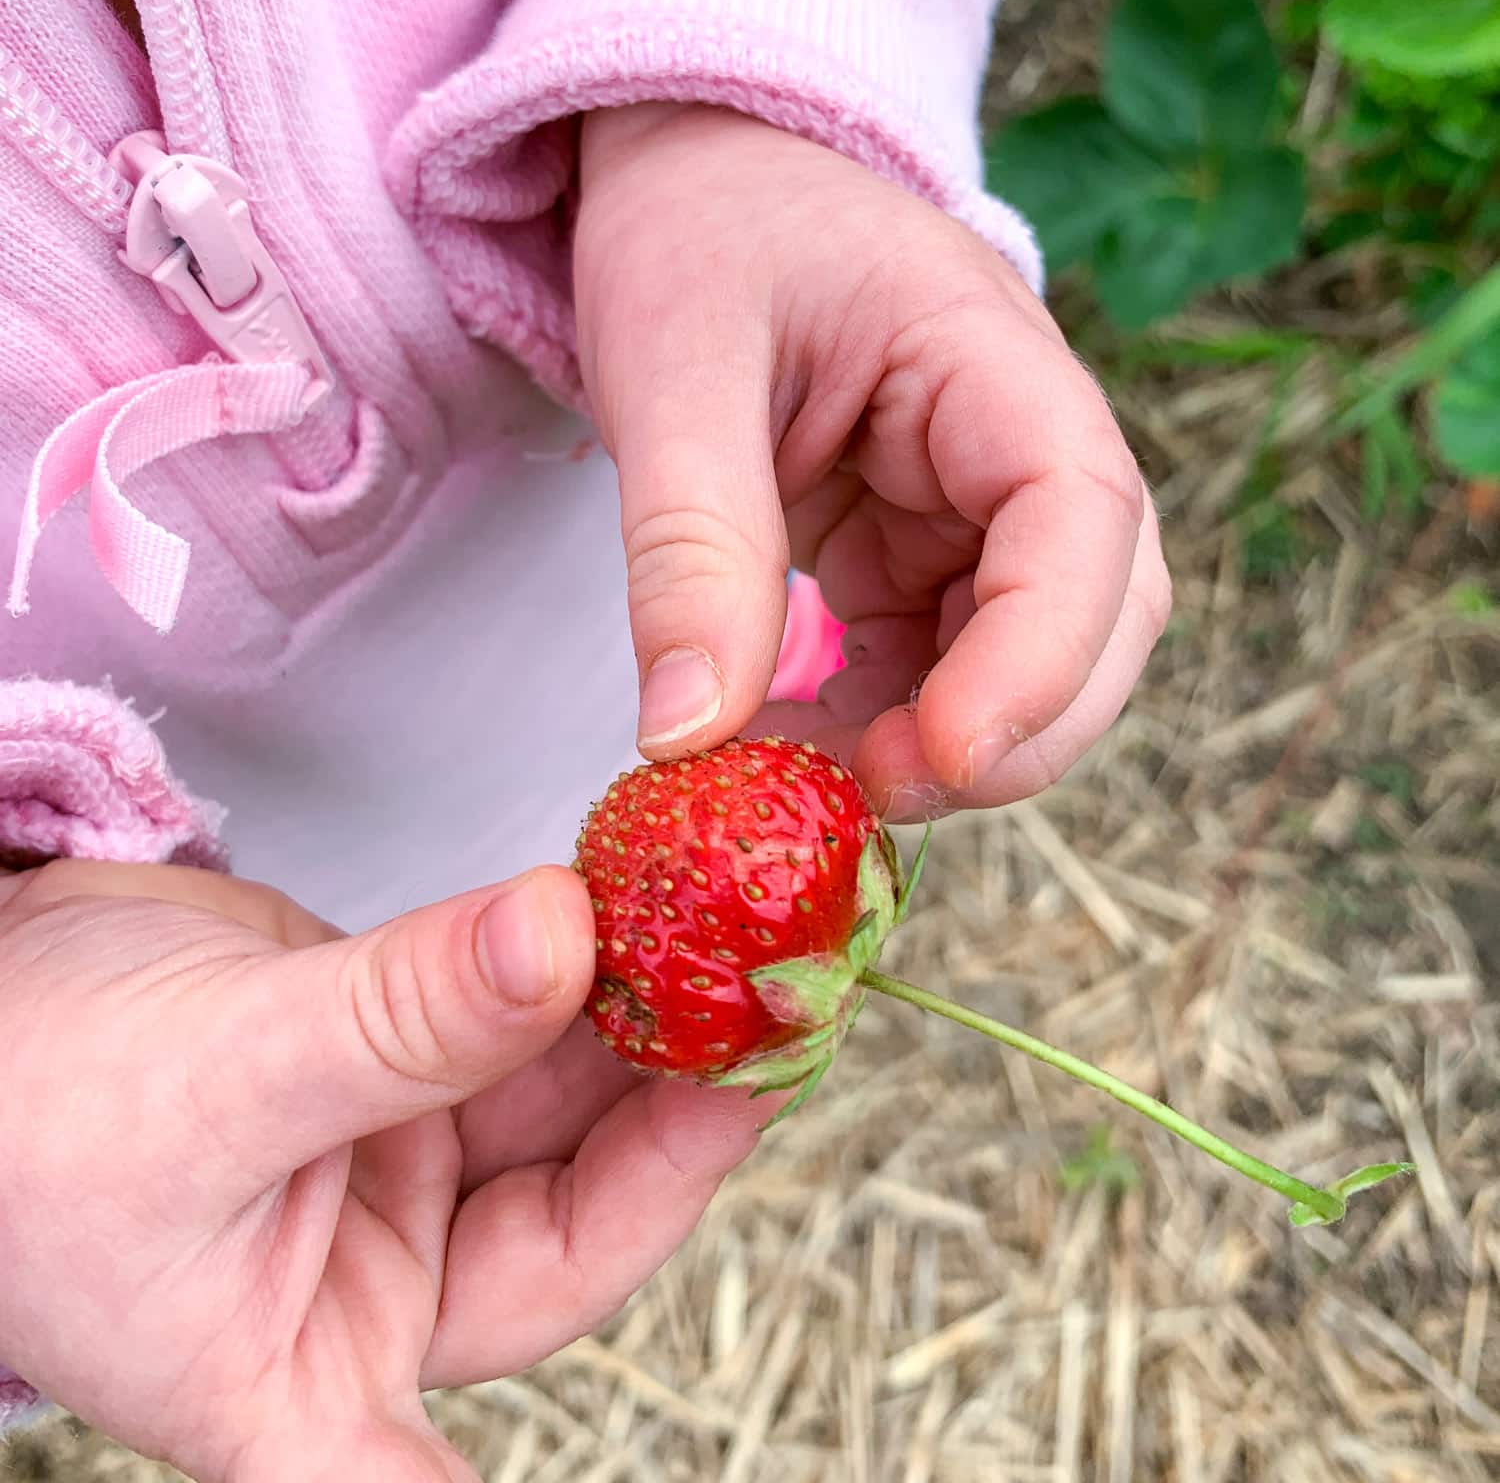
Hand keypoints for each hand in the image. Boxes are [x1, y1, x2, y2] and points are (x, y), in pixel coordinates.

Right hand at [0, 859, 756, 1480]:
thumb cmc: (24, 1103)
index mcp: (310, 1392)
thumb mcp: (219, 1078)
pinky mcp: (405, 1062)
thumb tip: (570, 937)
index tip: (772, 1474)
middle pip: (572, 1235)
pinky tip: (643, 901)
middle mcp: (374, 1296)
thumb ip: (401, 1023)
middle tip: (770, 1017)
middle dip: (674, 1129)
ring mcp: (397, 1169)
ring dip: (644, 1025)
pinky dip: (580, 963)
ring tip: (731, 933)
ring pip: (562, 1114)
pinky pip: (520, 1022)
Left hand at [576, 104, 1169, 816]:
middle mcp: (1020, 439)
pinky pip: (941, 665)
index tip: (945, 754)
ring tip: (814, 786)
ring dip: (951, 746)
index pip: (1083, 515)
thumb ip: (691, 543)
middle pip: (1100, 614)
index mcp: (992, 357)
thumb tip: (687, 739)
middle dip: (1014, 729)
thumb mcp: (671, 364)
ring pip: (1035, 660)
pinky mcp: (922, 551)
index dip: (1043, 653)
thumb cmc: (699, 227)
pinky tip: (797, 747)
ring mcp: (979, 503)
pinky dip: (888, 726)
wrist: (701, 173)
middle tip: (873, 798)